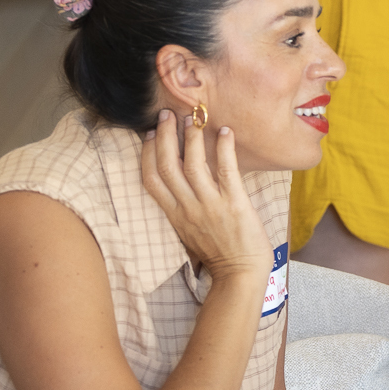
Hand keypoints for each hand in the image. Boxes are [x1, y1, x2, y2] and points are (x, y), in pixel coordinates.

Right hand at [140, 110, 270, 282]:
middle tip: (166, 115)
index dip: (148, 154)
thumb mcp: (190, 231)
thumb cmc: (219, 253)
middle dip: (165, 137)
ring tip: (192, 119)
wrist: (240, 275)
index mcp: (175, 214)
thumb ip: (184, 207)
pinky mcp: (235, 204)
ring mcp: (211, 205)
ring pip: (193, 165)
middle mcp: (188, 208)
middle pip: (167, 166)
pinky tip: (225, 132)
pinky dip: (225, 149)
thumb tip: (184, 180)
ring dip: (191, 139)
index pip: (151, 179)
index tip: (151, 134)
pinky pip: (226, 171)